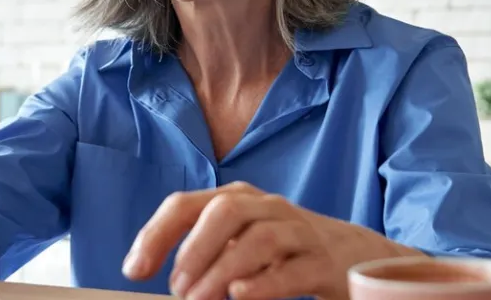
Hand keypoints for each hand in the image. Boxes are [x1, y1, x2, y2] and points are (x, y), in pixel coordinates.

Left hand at [122, 182, 421, 299]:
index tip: (134, 270)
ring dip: (223, 270)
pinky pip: (295, 269)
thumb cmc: (285, 252)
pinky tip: (241, 295)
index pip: (186, 205)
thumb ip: (205, 254)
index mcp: (238, 200)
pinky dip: (265, 283)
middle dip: (193, 249)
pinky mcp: (326, 264)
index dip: (156, 234)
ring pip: (260, 239)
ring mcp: (300, 233)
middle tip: (177, 289)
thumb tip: (164, 279)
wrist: (357, 257)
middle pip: (225, 211)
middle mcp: (268, 208)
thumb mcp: (240, 243)